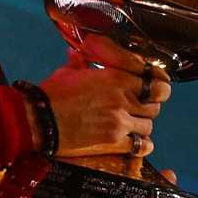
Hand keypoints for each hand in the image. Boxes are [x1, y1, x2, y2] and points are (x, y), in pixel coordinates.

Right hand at [38, 35, 171, 156]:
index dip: (158, 86)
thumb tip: (78, 52)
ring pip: (148, 125)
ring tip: (131, 126)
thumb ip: (80, 61)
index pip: (155, 81)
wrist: (38, 119)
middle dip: (149, 107)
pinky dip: (140, 145)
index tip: (155, 90)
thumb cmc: (51, 94)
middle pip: (155, 105)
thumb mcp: (68, 72)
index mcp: (116, 77)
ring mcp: (120, 121)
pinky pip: (141, 145)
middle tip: (139, 109)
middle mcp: (123, 98)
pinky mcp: (113, 141)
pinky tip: (133, 143)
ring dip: (141, 126)